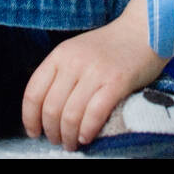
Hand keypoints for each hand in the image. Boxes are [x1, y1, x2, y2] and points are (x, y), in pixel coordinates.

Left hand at [21, 0, 167, 150]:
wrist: (144, 30)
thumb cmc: (111, 47)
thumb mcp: (78, 52)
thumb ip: (62, 74)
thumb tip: (47, 112)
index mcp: (60, 54)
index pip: (34, 92)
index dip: (30, 118)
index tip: (34, 132)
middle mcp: (74, 62)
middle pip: (51, 108)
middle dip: (51, 131)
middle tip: (57, 141)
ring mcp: (95, 71)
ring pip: (71, 115)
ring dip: (69, 136)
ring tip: (72, 144)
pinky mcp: (117, 82)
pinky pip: (94, 114)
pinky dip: (87, 131)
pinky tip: (87, 137)